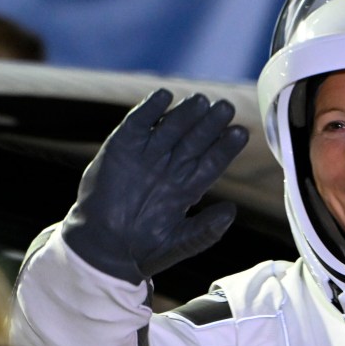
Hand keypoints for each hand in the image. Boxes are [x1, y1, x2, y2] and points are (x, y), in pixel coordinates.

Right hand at [62, 89, 249, 282]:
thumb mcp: (181, 242)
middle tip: (226, 106)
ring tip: (201, 100)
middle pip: (196, 140)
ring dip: (186, 113)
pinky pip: (137, 124)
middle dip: (211, 124)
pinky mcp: (121, 149)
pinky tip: (163, 95)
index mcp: (188, 188)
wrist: (103, 248)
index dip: (226, 148)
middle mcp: (170, 168)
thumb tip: (231, 211)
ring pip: (171, 128)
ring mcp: (147, 157)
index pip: (212, 162)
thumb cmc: (145, 250)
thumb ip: (207, 229)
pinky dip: (148, 109)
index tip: (241, 133)